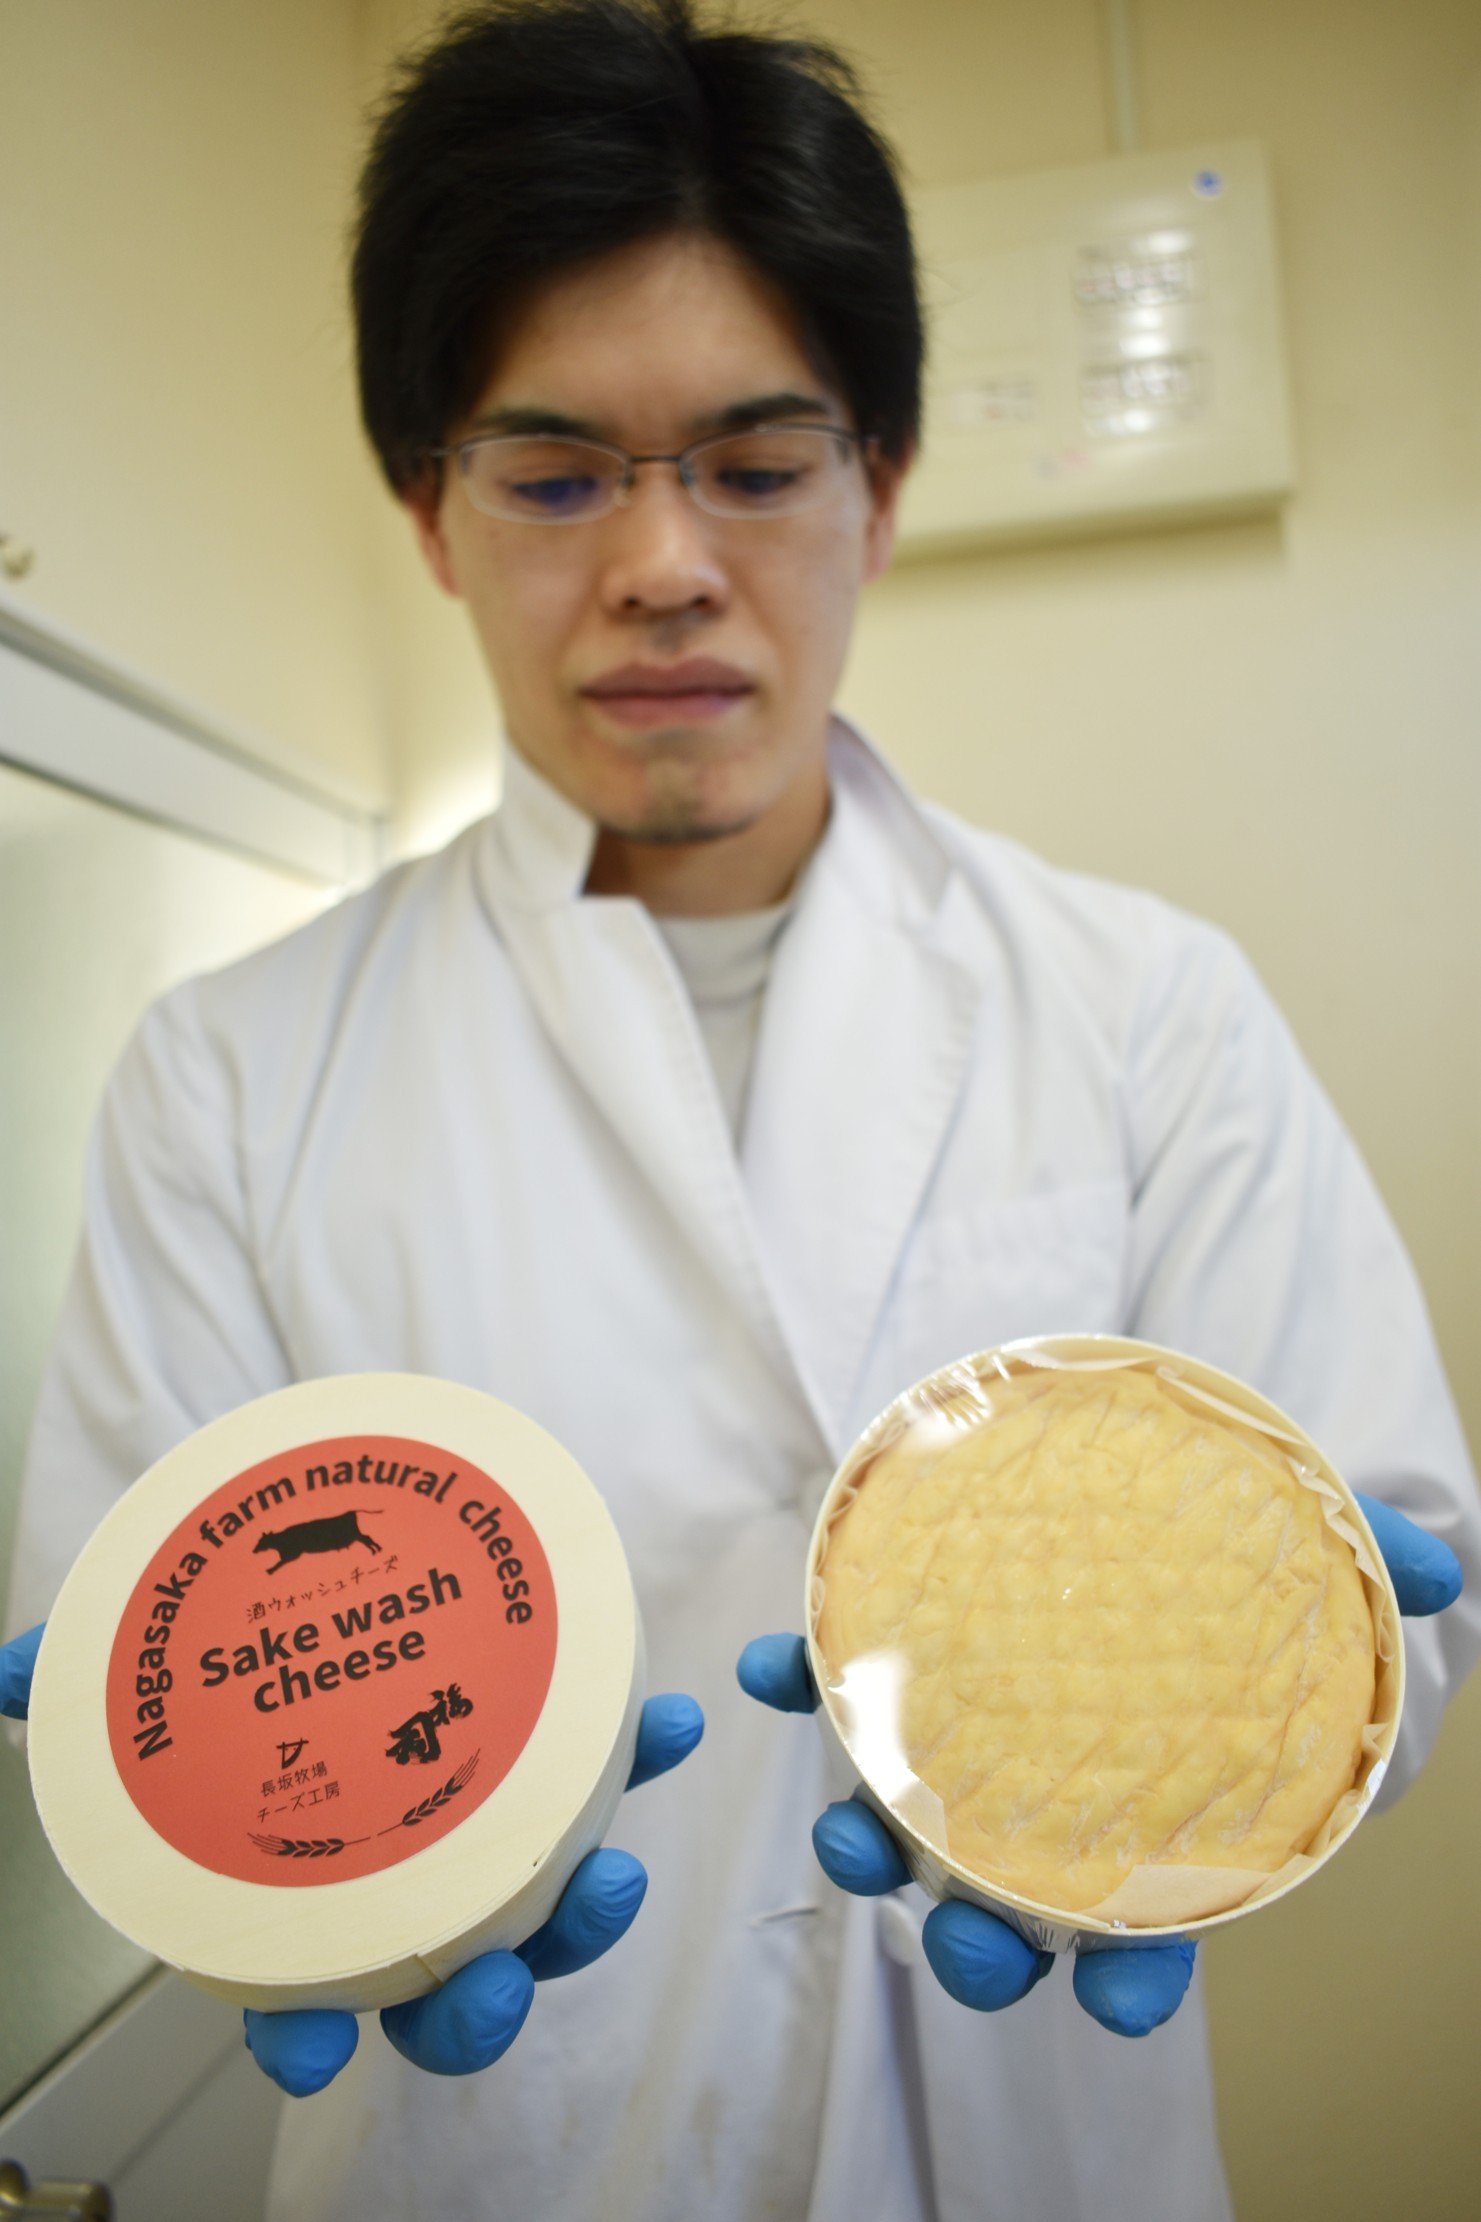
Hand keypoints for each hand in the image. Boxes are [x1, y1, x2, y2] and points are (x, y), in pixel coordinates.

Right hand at [0, 1630, 700, 2095]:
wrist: (327, 1579)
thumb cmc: (248, 1664)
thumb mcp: (155, 1673)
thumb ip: (87, 1685)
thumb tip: (14, 1670)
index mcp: (308, 1901)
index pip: (299, 2004)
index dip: (303, 2041)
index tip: (314, 2057)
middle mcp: (406, 1890)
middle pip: (444, 1991)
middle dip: (474, 2011)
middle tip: (493, 1989)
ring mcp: (489, 1835)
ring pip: (542, 1917)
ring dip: (584, 1915)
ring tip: (616, 1874)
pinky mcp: (558, 1763)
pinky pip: (607, 1779)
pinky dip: (639, 1759)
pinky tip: (668, 1725)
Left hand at [738, 1495, 1461, 2039]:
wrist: (1135, 1491)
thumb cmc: (1235, 1569)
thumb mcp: (1316, 1565)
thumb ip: (1373, 1571)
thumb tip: (1444, 1568)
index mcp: (1155, 1820)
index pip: (1154, 1933)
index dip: (1139, 1983)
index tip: (1124, 2009)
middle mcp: (1050, 1807)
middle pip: (1011, 1918)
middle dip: (978, 1952)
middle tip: (960, 1946)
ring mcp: (965, 1749)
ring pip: (908, 1836)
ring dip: (866, 1850)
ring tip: (842, 1834)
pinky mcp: (898, 1673)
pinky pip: (837, 1696)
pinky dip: (798, 1688)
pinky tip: (769, 1670)